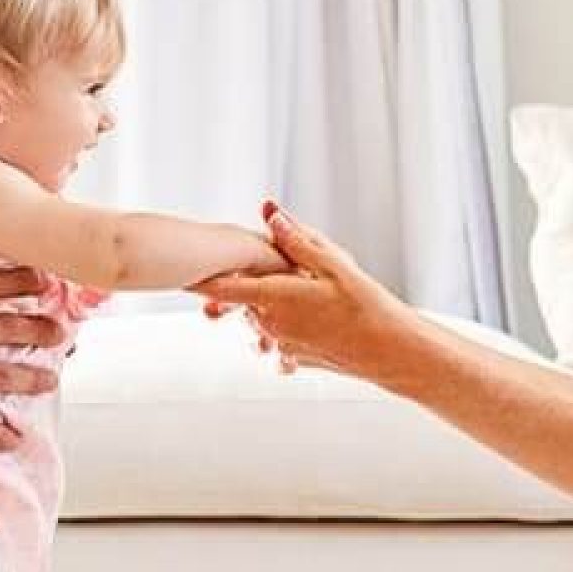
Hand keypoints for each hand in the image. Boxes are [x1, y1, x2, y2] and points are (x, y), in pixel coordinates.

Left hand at [192, 206, 423, 386]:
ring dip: (266, 308)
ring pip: (258, 319)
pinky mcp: (295, 358)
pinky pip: (278, 340)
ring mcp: (281, 344)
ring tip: (302, 297)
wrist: (392, 353)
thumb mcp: (336, 265)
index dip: (198, 277)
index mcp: (277, 297)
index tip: (180, 269)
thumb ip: (297, 240)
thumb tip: (269, 213)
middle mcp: (271, 324)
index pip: (222, 287)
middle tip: (269, 272)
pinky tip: (311, 321)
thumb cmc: (368, 306)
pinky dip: (285, 328)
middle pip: (241, 301)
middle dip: (244, 286)